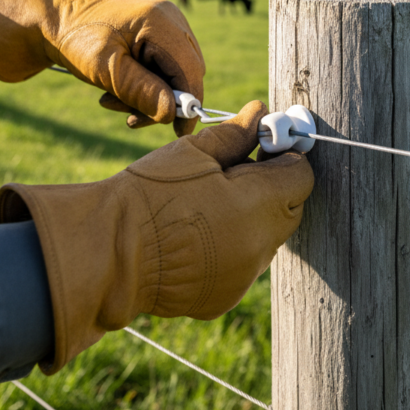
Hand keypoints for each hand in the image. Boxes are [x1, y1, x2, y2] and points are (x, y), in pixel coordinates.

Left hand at [0, 0, 204, 134]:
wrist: (57, 20)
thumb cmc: (77, 40)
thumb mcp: (106, 69)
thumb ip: (140, 90)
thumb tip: (172, 114)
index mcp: (160, 22)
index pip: (190, 68)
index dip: (189, 102)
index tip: (180, 132)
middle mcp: (172, 20)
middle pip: (186, 72)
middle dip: (162, 100)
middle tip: (129, 116)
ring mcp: (169, 26)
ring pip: (175, 74)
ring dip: (149, 96)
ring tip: (112, 101)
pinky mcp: (161, 35)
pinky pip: (165, 68)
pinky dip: (146, 86)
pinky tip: (119, 90)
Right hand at [0, 101, 313, 373]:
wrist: (108, 254)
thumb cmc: (151, 195)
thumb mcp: (194, 154)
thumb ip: (235, 134)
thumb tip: (259, 112)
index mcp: (260, 204)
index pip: (301, 176)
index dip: (287, 158)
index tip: (264, 148)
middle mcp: (261, 245)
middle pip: (290, 209)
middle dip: (274, 188)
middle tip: (237, 172)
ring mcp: (243, 276)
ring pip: (267, 239)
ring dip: (254, 220)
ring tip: (211, 205)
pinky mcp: (223, 297)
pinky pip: (243, 266)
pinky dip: (232, 249)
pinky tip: (198, 236)